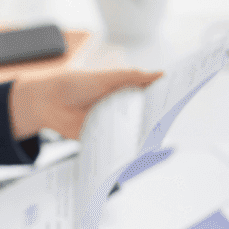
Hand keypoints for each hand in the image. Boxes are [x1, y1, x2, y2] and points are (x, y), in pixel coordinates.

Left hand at [9, 68, 163, 140]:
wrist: (49, 102)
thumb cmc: (77, 84)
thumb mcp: (108, 77)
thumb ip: (133, 77)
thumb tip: (161, 74)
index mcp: (124, 91)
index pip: (149, 96)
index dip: (164, 100)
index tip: (179, 102)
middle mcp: (120, 109)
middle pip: (142, 117)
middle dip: (154, 122)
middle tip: (166, 125)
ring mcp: (110, 124)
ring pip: (130, 133)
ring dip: (139, 139)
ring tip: (151, 143)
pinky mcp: (100, 139)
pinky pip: (114, 146)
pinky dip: (121, 150)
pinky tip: (130, 154)